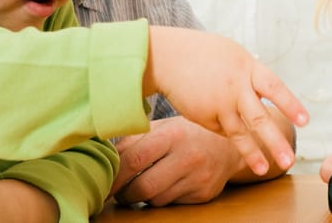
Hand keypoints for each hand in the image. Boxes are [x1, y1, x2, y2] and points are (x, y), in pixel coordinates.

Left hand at [110, 117, 238, 205]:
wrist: (228, 145)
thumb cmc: (187, 133)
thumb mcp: (163, 127)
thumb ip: (135, 140)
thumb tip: (104, 157)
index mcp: (172, 135)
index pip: (135, 159)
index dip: (114, 176)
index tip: (102, 183)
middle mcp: (188, 156)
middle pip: (144, 187)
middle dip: (125, 194)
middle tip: (118, 192)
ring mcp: (198, 177)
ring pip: (156, 200)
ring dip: (143, 197)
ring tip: (143, 186)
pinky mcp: (204, 194)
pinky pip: (172, 204)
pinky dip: (163, 198)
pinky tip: (166, 186)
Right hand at [145, 27, 308, 176]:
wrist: (168, 57)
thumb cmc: (205, 53)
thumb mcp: (234, 55)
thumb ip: (252, 73)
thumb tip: (270, 91)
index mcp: (246, 67)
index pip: (274, 88)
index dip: (290, 105)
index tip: (305, 121)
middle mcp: (234, 87)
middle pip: (258, 118)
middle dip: (274, 141)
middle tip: (289, 160)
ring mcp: (218, 104)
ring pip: (239, 133)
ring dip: (252, 154)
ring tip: (264, 170)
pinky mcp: (203, 117)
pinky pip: (222, 130)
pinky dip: (230, 134)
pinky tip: (228, 129)